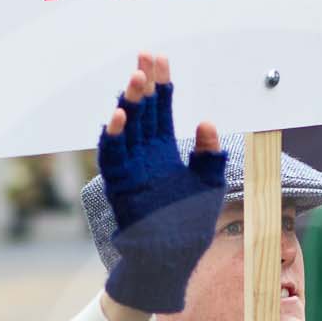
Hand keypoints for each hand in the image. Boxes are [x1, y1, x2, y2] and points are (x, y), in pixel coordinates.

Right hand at [98, 52, 226, 314]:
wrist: (170, 264)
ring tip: (135, 80)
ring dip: (128, 104)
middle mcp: (144, 156)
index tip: (161, 58)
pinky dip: (114, 138)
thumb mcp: (207, 187)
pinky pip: (112, 158)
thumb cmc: (187, 227)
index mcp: (163, 152)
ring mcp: (129, 171)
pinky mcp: (119, 188)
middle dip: (144, 84)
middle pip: (142, 112)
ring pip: (125, 129)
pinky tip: (120, 117)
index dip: (161, 84)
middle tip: (146, 56)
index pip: (160, 109)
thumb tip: (208, 122)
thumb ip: (209, 156)